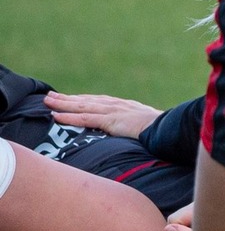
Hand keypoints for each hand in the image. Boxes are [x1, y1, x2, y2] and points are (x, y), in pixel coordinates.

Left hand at [43, 92, 162, 138]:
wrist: (172, 128)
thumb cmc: (165, 130)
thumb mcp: (152, 126)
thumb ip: (142, 127)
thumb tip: (142, 134)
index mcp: (127, 106)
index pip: (100, 101)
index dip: (84, 100)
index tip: (70, 99)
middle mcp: (117, 105)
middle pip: (87, 101)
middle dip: (68, 99)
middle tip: (50, 96)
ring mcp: (113, 112)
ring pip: (82, 107)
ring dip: (63, 104)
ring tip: (47, 101)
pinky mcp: (111, 120)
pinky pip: (85, 119)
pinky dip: (69, 117)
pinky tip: (56, 116)